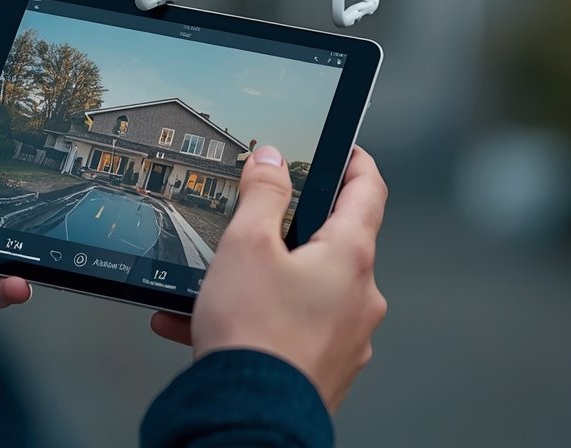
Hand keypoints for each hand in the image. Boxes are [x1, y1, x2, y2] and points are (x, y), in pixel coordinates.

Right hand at [151, 145, 387, 411]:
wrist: (249, 418)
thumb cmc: (254, 336)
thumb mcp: (246, 244)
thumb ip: (262, 194)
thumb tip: (270, 160)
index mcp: (350, 257)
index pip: (368, 191)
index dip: (356, 163)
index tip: (346, 151)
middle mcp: (359, 297)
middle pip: (333, 243)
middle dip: (292, 230)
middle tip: (259, 222)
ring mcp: (345, 337)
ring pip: (304, 290)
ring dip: (262, 281)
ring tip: (214, 286)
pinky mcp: (323, 368)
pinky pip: (290, 329)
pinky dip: (256, 319)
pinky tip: (202, 324)